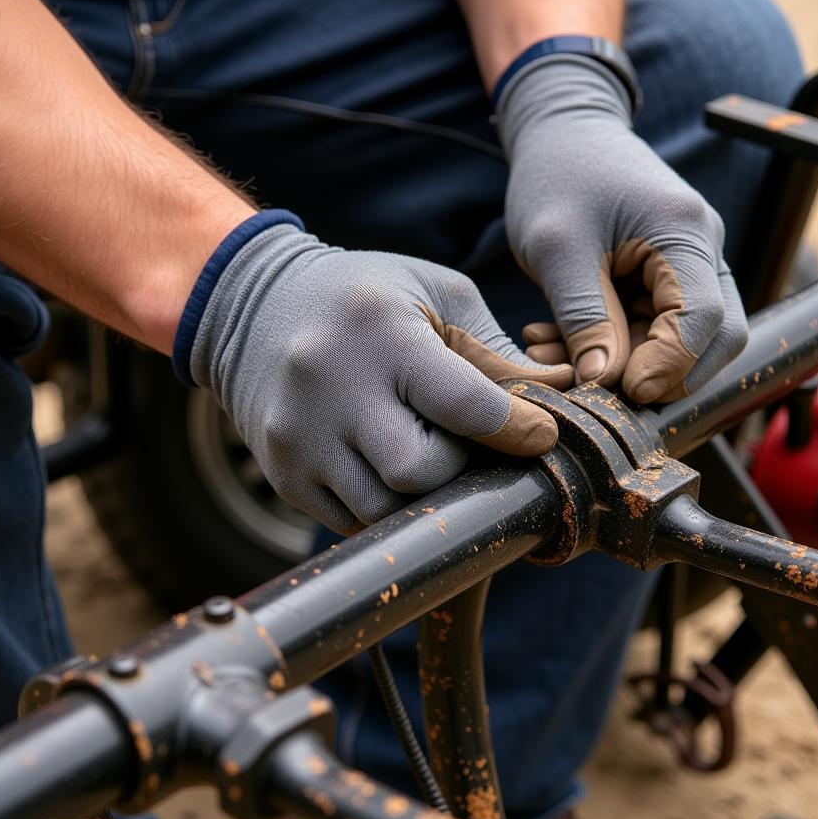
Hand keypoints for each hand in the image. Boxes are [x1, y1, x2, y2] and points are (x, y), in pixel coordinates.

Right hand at [184, 217, 572, 531]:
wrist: (254, 308)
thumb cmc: (365, 299)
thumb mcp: (435, 297)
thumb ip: (495, 353)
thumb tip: (563, 396)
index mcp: (383, 334)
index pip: (464, 405)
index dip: (517, 430)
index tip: (540, 436)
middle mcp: (332, 388)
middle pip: (418, 471)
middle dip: (457, 467)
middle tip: (462, 445)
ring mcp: (300, 438)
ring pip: (383, 508)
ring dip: (419, 494)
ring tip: (422, 456)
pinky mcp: (283, 474)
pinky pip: (349, 521)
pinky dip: (382, 506)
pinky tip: (383, 468)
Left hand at [497, 55, 747, 403]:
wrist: (562, 135)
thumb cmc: (556, 177)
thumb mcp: (557, 249)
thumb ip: (584, 316)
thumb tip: (603, 383)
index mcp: (685, 232)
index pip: (704, 319)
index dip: (670, 366)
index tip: (624, 392)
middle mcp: (703, 249)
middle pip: (713, 338)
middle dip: (658, 376)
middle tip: (594, 389)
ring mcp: (689, 265)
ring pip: (680, 341)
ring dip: (623, 365)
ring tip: (551, 355)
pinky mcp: (665, 278)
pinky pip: (652, 329)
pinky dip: (610, 347)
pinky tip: (555, 342)